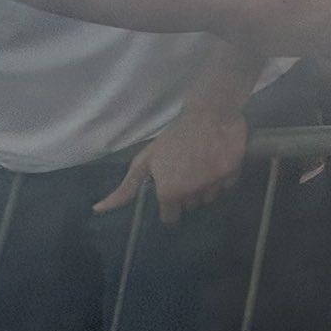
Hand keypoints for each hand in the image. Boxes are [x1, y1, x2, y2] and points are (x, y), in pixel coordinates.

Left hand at [93, 104, 245, 224]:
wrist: (208, 113)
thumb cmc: (173, 137)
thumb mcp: (144, 161)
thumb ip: (125, 189)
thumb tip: (98, 210)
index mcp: (169, 192)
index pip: (170, 217)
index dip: (169, 204)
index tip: (171, 190)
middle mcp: (192, 192)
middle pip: (190, 206)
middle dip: (187, 193)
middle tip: (185, 171)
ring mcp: (214, 183)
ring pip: (210, 196)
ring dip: (205, 186)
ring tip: (202, 164)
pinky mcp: (232, 173)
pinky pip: (227, 185)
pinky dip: (222, 177)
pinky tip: (216, 160)